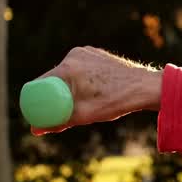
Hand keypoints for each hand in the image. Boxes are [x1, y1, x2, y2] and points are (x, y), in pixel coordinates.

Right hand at [29, 46, 162, 134]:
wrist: (146, 87)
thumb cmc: (117, 101)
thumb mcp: (84, 115)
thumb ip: (58, 122)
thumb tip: (35, 130)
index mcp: (68, 67)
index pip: (40, 85)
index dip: (36, 100)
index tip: (38, 112)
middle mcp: (74, 55)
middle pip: (53, 78)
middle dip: (53, 95)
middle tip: (60, 111)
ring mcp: (86, 52)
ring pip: (67, 74)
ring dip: (69, 87)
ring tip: (84, 101)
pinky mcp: (95, 53)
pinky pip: (80, 68)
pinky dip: (81, 80)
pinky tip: (92, 90)